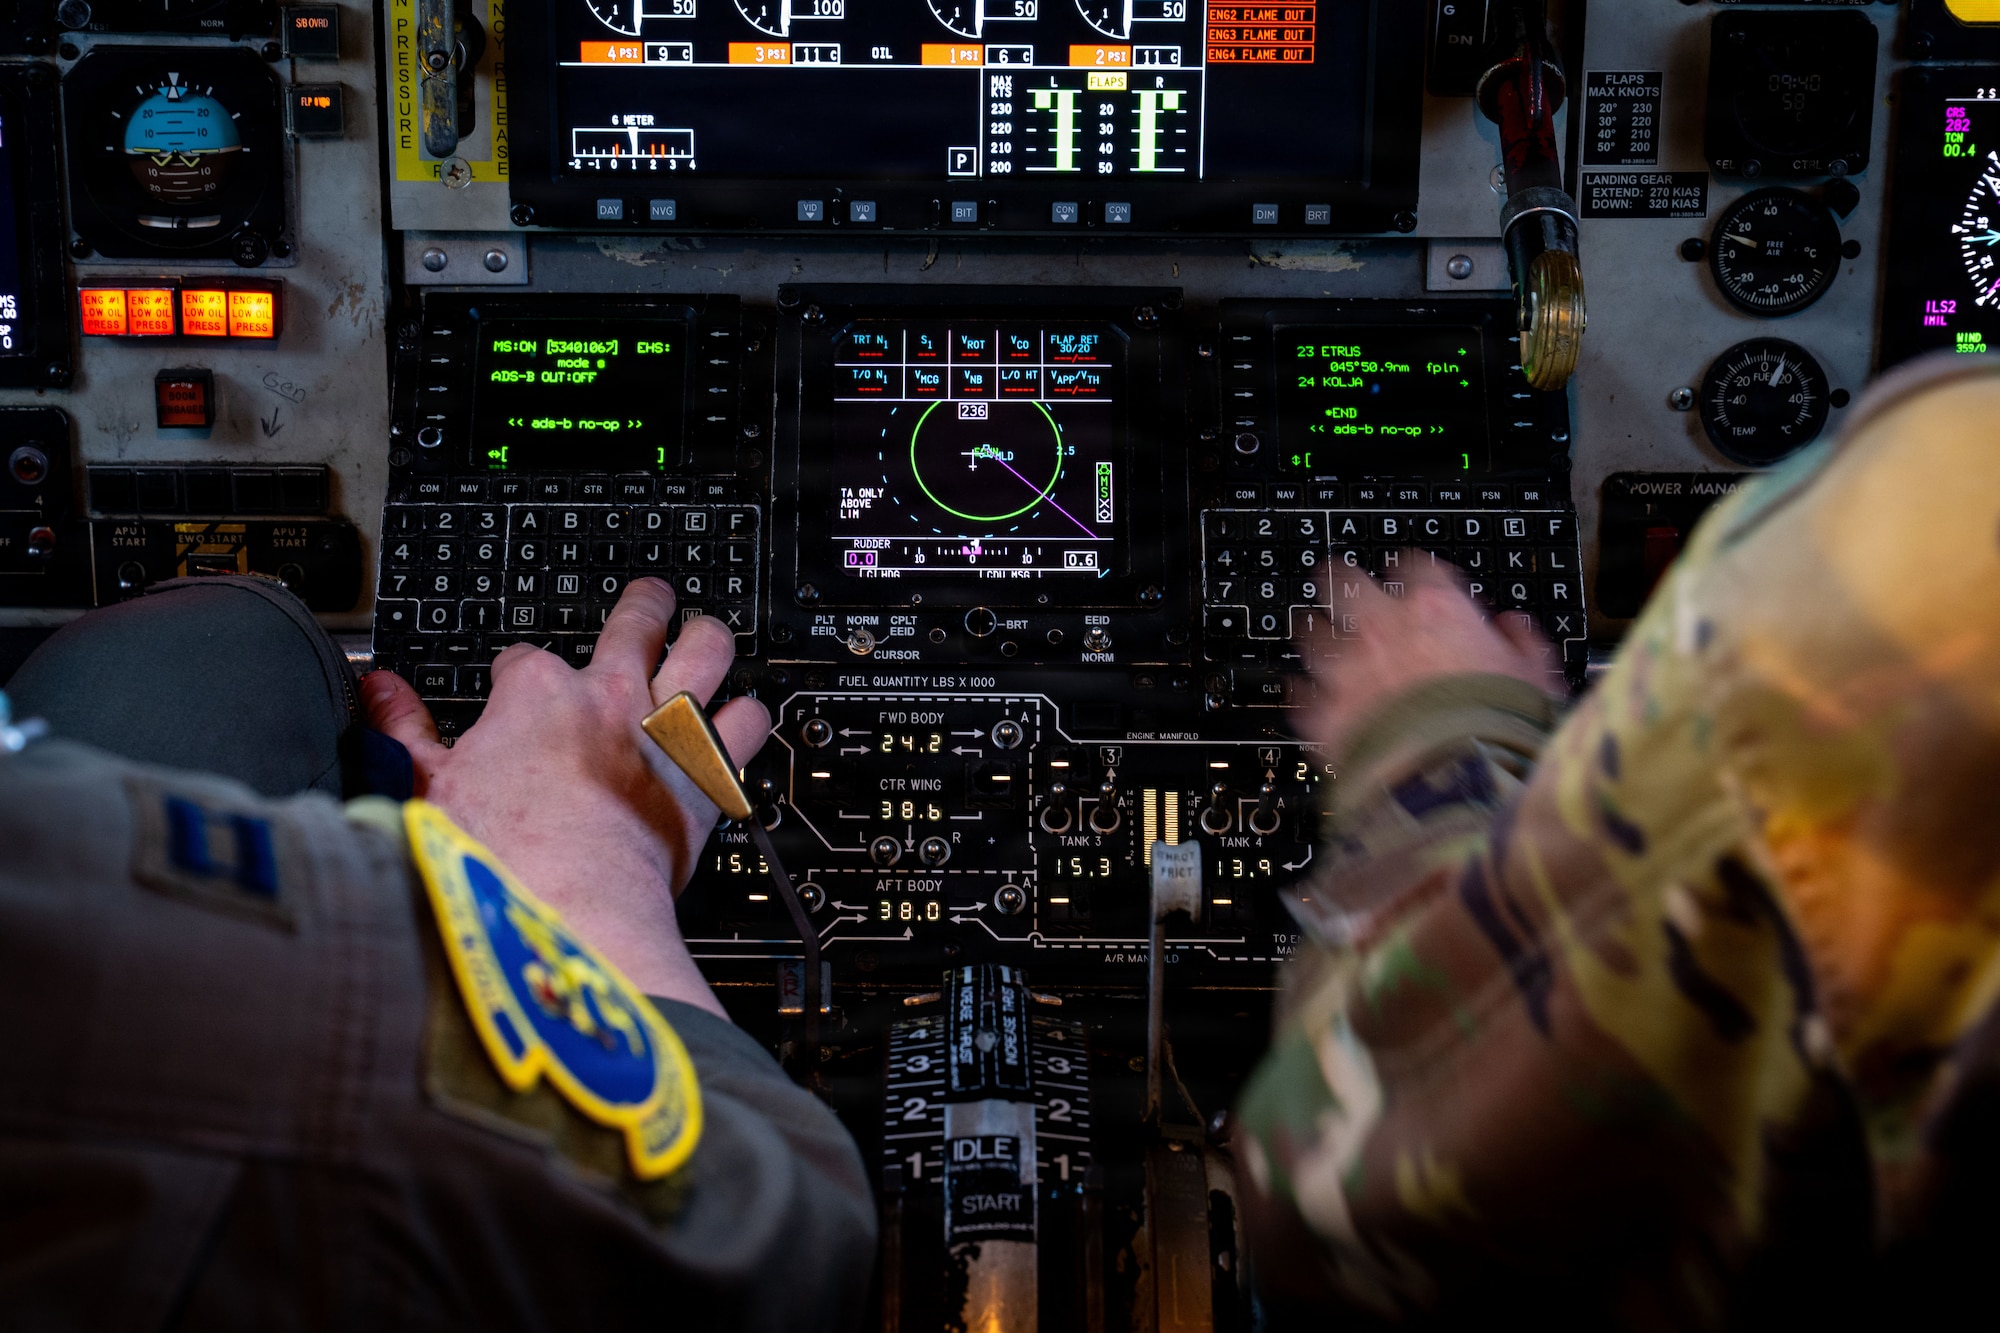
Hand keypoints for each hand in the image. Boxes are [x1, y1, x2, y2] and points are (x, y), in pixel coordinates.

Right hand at [361, 578, 770, 1014]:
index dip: (519, 673)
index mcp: (539, 693)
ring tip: (708, 638)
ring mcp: (667, 732)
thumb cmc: (500, 863)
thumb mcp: (424, 788)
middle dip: (646, 605)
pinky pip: (750, 725)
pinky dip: (749, 720)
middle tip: (651, 599)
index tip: (516, 689)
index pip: (527, 658)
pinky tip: (745, 720)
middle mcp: (613, 697)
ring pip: (709, 651)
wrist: (568, 916)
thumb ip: (401, 731)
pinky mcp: (709, 775)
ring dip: (709, 643)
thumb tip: (377, 692)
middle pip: (640, 621)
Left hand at [1299, 557, 1557, 755]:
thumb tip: (1513, 630)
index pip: (1416, 567)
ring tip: (1319, 640)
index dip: (1414, 572)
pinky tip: (1310, 699)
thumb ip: (1521, 644)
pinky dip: (1305, 695)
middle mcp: (1383, 632)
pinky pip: (1300, 694)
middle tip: (1340, 586)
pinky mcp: (1322, 715)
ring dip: (1316, 636)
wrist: (1457, 783)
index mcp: (1436, 612)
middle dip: (1341, 582)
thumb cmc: (1500, 732)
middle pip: (1344, 582)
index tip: (1414, 582)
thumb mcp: (1536, 680)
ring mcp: (1346, 671)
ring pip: (1311, 633)